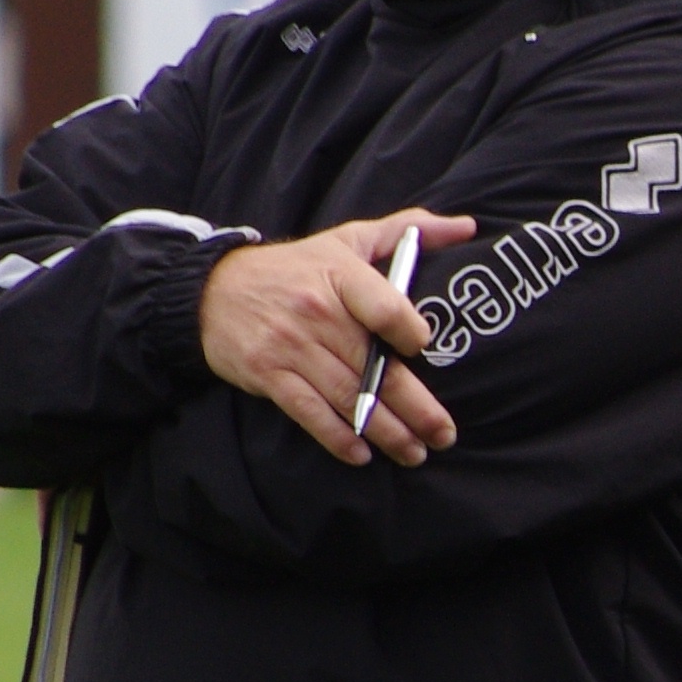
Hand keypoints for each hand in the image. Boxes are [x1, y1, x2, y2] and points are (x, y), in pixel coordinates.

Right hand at [200, 209, 476, 467]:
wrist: (215, 289)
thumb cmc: (298, 267)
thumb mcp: (350, 238)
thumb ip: (410, 230)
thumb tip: (467, 226)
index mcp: (341, 273)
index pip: (383, 305)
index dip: (408, 329)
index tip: (424, 347)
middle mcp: (317, 312)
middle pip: (373, 365)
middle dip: (415, 407)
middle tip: (444, 434)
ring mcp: (291, 346)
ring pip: (347, 395)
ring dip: (384, 431)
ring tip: (414, 452)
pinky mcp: (269, 375)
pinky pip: (309, 413)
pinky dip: (337, 437)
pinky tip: (361, 454)